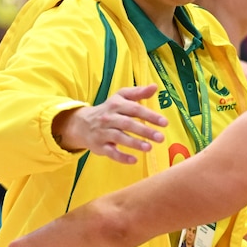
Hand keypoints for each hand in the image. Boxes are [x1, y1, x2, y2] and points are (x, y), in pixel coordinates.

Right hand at [53, 84, 167, 163]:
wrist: (82, 123)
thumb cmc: (109, 110)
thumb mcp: (121, 98)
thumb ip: (138, 92)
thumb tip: (154, 86)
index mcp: (117, 105)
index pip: (135, 109)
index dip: (150, 115)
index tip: (165, 123)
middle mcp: (109, 118)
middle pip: (128, 124)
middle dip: (145, 131)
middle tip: (161, 138)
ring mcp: (103, 132)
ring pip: (119, 137)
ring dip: (135, 143)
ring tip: (149, 148)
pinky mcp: (99, 146)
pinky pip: (110, 152)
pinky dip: (122, 157)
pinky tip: (134, 160)